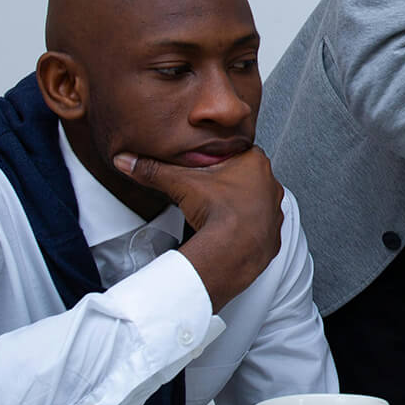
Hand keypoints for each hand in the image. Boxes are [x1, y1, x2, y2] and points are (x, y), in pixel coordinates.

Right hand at [114, 146, 284, 311]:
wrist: (232, 250)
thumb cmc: (217, 212)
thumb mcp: (179, 182)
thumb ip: (152, 169)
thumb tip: (129, 160)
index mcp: (255, 162)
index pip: (237, 153)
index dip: (219, 162)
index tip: (207, 171)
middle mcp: (271, 184)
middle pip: (247, 177)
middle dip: (228, 184)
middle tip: (210, 194)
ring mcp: (275, 211)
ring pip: (256, 202)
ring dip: (240, 206)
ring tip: (219, 213)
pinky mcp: (274, 235)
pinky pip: (261, 228)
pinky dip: (247, 230)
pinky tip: (232, 232)